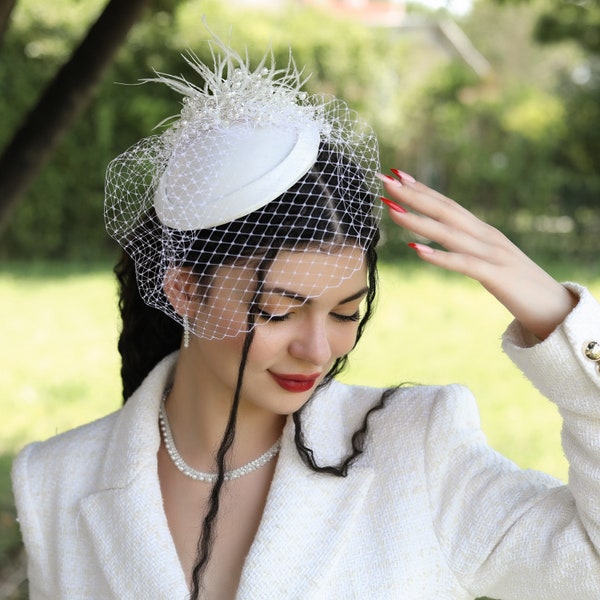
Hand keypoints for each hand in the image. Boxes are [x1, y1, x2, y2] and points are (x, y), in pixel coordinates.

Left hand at [378, 171, 577, 339]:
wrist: (555, 308)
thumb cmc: (519, 286)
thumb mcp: (489, 260)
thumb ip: (468, 248)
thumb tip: (440, 242)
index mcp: (483, 232)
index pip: (449, 205)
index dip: (423, 189)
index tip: (398, 175)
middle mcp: (487, 236)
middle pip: (445, 210)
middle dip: (414, 194)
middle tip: (385, 180)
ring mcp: (493, 254)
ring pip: (449, 233)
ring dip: (418, 220)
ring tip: (392, 210)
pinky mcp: (497, 276)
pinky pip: (464, 264)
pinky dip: (440, 256)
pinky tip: (417, 250)